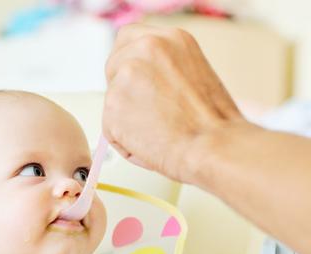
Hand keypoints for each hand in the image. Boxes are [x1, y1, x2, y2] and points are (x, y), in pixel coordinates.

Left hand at [102, 24, 245, 182]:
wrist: (213, 145)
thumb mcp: (193, 73)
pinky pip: (110, 129)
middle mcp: (145, 49)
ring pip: (112, 100)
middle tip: (147, 113)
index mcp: (169, 38)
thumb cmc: (212, 121)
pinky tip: (151, 143)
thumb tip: (144, 80)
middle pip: (113, 66)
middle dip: (123, 90)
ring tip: (159, 131)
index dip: (129, 63)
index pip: (128, 40)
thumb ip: (163, 68)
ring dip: (127, 120)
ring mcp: (125, 76)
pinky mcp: (112, 105)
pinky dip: (125, 141)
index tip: (136, 81)